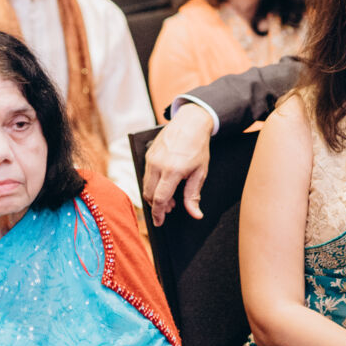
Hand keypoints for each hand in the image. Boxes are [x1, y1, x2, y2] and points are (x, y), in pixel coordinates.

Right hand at [143, 103, 213, 224]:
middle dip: (157, 206)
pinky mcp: (148, 155)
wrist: (190, 123)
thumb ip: (194, 196)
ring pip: (146, 185)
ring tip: (169, 197)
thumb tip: (195, 214)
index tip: (159, 223)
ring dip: (154, 195)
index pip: (159, 199)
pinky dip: (152, 184)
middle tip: (170, 209)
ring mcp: (151, 159)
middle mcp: (158, 165)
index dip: (158, 214)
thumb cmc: (197, 147)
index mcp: (172, 171)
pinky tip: (164, 183)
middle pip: (149, 194)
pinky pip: (146, 175)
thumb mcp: (200, 173)